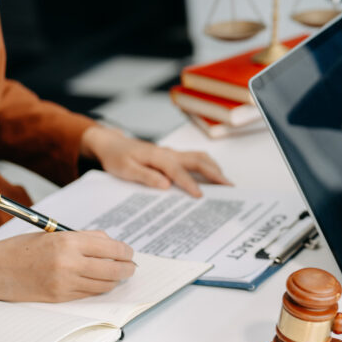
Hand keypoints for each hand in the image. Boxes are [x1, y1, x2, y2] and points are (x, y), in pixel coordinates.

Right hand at [0, 231, 134, 301]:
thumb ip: (83, 238)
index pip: (111, 247)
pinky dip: (98, 288)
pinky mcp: (59, 297)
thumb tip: (111, 244)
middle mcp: (69, 262)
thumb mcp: (54, 234)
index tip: (129, 252)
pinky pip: (88, 294)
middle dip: (127, 268)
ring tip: (119, 275)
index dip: (125, 251)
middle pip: (112, 268)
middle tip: (131, 267)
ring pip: (103, 284)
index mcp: (68, 241)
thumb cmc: (22, 248)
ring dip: (115, 280)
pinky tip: (101, 283)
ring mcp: (64, 282)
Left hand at [80, 126, 230, 197]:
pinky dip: (207, 167)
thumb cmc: (117, 158)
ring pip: (199, 158)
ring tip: (225, 183)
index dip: (190, 183)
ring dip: (214, 168)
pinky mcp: (172, 156)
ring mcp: (172, 154)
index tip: (200, 196)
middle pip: (198, 161)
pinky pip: (194, 160)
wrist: (112, 144)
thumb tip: (166, 185)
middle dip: (215, 173)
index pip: (178, 171)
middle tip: (229, 187)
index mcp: (158, 156)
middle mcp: (169, 153)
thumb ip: (146, 176)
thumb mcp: (125, 170)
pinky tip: (211, 177)